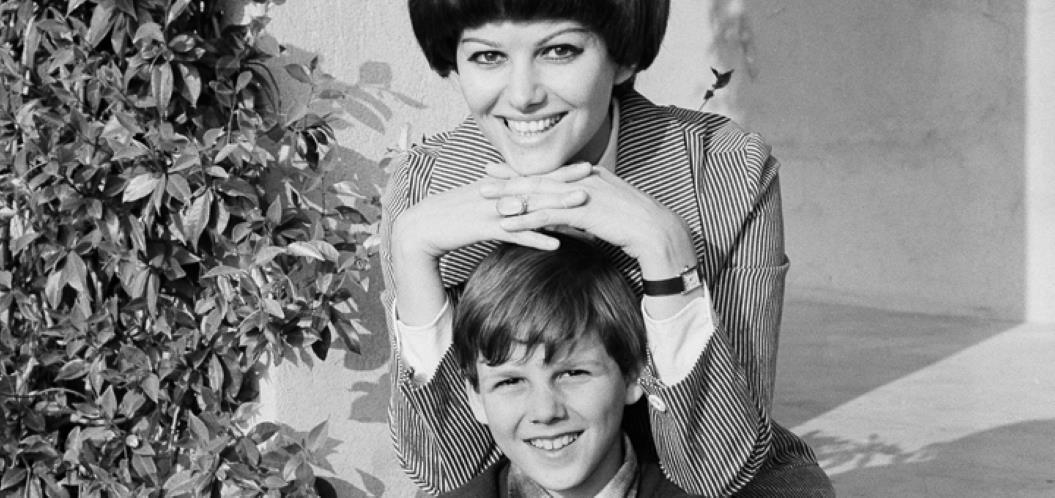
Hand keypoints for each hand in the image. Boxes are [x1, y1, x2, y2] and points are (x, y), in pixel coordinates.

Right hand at [389, 164, 590, 324]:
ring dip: (557, 207)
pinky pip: (514, 233)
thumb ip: (502, 199)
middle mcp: (498, 192)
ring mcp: (491, 209)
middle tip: (596, 180)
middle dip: (567, 183)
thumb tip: (524, 203)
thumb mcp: (480, 203)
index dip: (561, 172)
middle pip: (538, 186)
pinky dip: (535, 238)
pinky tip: (556, 245)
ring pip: (530, 207)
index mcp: (499, 185)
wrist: (422, 226)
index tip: (588, 168)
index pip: (535, 175)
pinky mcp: (483, 228)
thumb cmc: (453, 217)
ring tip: (583, 208)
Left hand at [485, 166, 696, 277]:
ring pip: (538, 193)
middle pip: (540, 177)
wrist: (655, 231)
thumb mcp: (610, 207)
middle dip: (510, 176)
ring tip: (485, 198)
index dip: (527, 170)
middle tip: (484, 174)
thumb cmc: (636, 223)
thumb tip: (573, 211)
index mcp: (589, 175)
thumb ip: (590, 205)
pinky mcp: (582, 212)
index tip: (505, 168)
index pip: (551, 171)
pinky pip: (546, 215)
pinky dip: (524, 219)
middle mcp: (583, 179)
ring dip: (509, 196)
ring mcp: (582, 194)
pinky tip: (505, 225)